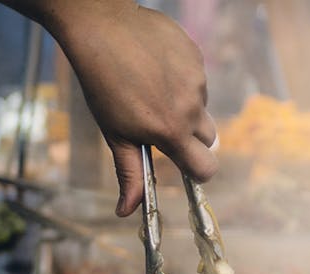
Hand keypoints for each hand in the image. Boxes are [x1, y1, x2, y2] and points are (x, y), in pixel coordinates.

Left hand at [1, 0, 218, 215]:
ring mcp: (197, 80)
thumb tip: (126, 211)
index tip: (186, 165)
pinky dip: (182, 78)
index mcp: (171, 131)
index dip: (199, 172)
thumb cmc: (102, 83)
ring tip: (152, 87)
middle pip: (209, 139)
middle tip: (164, 124)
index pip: (206, 168)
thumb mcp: (114, 133)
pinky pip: (197, 78)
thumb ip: (130, 173)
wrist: (101, 26)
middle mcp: (191, 107)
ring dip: (183, 105)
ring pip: (201, 106)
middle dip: (192, 138)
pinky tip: (157, 67)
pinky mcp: (196, 56)